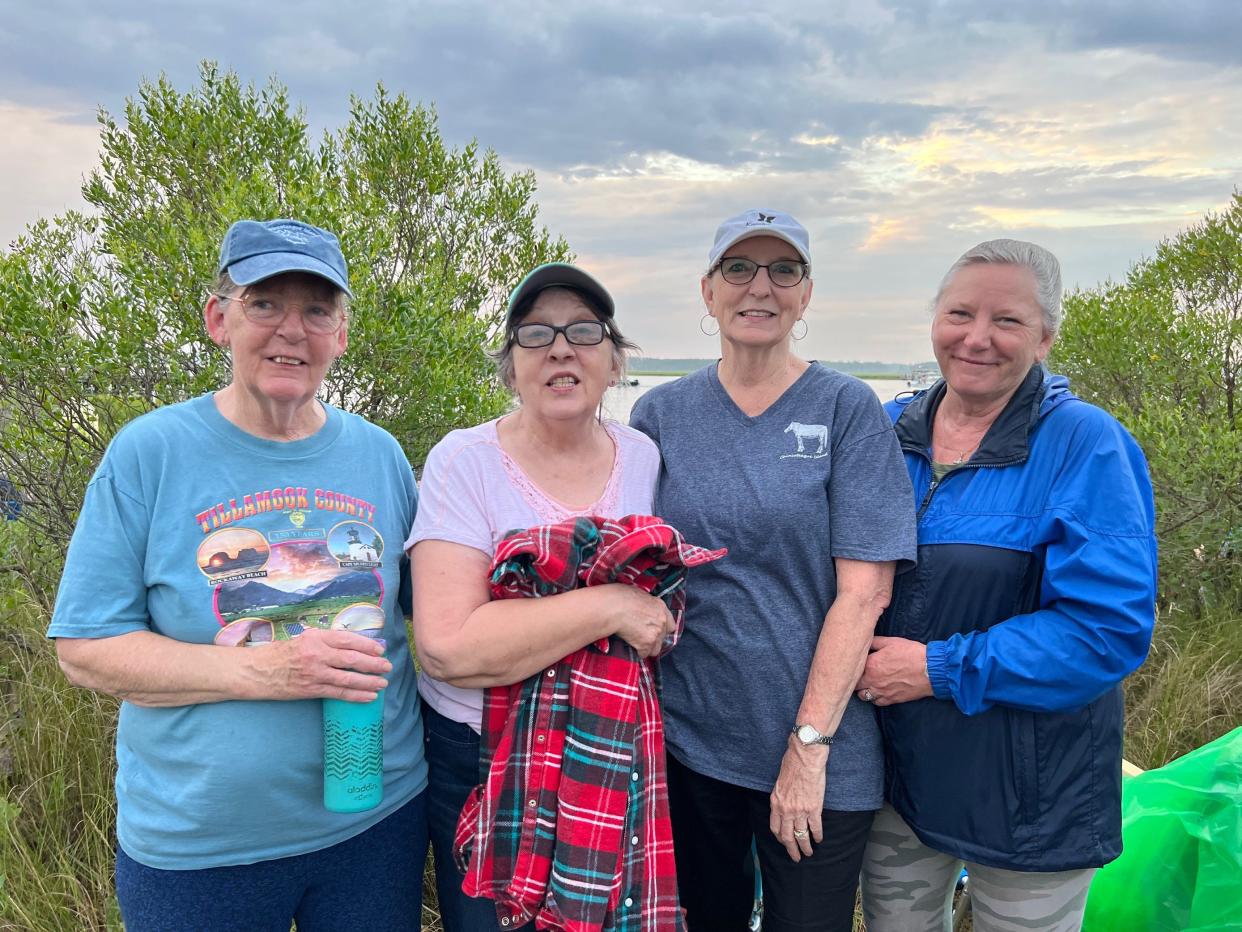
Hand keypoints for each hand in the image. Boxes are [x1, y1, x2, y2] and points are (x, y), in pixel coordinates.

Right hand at [262, 627, 391, 701]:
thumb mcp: (304, 638)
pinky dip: (356, 695)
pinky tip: (369, 696)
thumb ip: (326, 641)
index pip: (348, 639)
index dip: (367, 645)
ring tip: (383, 683)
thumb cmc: (281, 652)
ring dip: (369, 681)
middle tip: (387, 666)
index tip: (380, 649)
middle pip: (352, 659)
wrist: (256, 671)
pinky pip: (338, 694)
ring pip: (348, 678)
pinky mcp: (311, 690)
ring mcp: (315, 674)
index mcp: (316, 638)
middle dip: (373, 663)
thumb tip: (354, 645)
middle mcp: (317, 654)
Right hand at [606, 586, 676, 658]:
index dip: (662, 629)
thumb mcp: (638, 594)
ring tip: (636, 644)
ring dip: (647, 648)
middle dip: (654, 639)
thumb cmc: (620, 597)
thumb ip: (645, 604)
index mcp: (660, 607)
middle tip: (642, 637)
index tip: (655, 630)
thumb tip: (642, 607)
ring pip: (655, 649)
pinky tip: (630, 646)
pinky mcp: (646, 644)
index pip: (670, 624)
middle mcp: (662, 621)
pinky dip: (637, 652)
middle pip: (663, 638)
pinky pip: (644, 654)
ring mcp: (656, 633)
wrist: (613, 607)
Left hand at [769, 741, 826, 861]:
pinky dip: (817, 835)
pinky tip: (819, 839)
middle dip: (792, 849)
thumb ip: (781, 797)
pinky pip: (815, 827)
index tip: (784, 843)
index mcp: (776, 803)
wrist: (805, 758)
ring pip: (801, 835)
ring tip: (809, 853)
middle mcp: (786, 810)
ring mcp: (800, 810)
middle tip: (796, 857)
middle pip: (787, 836)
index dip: (780, 838)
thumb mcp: (779, 783)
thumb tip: (784, 805)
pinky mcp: (814, 808)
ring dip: (805, 847)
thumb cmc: (792, 765)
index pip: (775, 828)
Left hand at [856, 635, 931, 705]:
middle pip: (854, 684)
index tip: (855, 663)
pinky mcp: (891, 699)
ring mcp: (881, 691)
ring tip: (867, 684)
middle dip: (855, 679)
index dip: (853, 666)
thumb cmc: (911, 654)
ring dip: (863, 690)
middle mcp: (873, 680)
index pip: (853, 668)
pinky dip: (875, 698)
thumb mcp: (891, 642)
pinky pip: (876, 702)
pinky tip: (878, 692)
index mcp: (871, 664)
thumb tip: (865, 642)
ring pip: (863, 695)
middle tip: (859, 675)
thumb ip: (875, 642)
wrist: (930, 670)